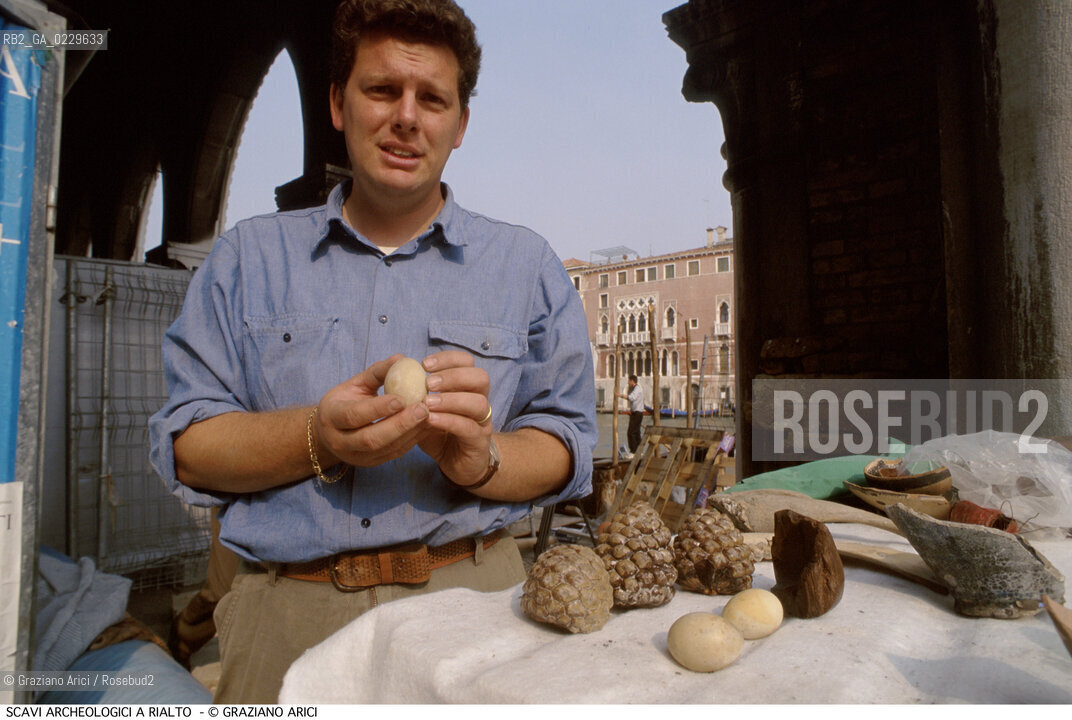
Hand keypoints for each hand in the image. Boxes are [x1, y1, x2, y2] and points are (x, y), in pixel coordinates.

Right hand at [314, 355, 429, 467]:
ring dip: (410, 433)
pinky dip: (412, 440)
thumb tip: (402, 359)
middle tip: (423, 409)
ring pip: (386, 449)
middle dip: (399, 425)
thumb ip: (377, 372)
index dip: (378, 408)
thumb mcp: (355, 383)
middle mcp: (340, 441)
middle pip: (371, 438)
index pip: (354, 415)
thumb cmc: (346, 400)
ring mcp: (356, 456)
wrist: (331, 431)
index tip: (402, 398)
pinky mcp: (372, 463)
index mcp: (332, 417)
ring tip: (430, 416)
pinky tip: (426, 426)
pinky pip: (395, 453)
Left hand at [417, 350, 494, 485]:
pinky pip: (469, 427)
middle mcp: (480, 401)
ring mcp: (483, 422)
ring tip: (427, 402)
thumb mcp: (426, 410)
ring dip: (451, 399)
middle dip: (453, 376)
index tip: (424, 364)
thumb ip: (417, 395)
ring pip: (478, 403)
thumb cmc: (440, 434)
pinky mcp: (479, 442)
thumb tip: (395, 376)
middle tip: (428, 382)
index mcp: (469, 388)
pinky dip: (449, 421)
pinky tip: (430, 419)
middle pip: (480, 378)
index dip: (448, 359)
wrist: (459, 465)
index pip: (468, 363)